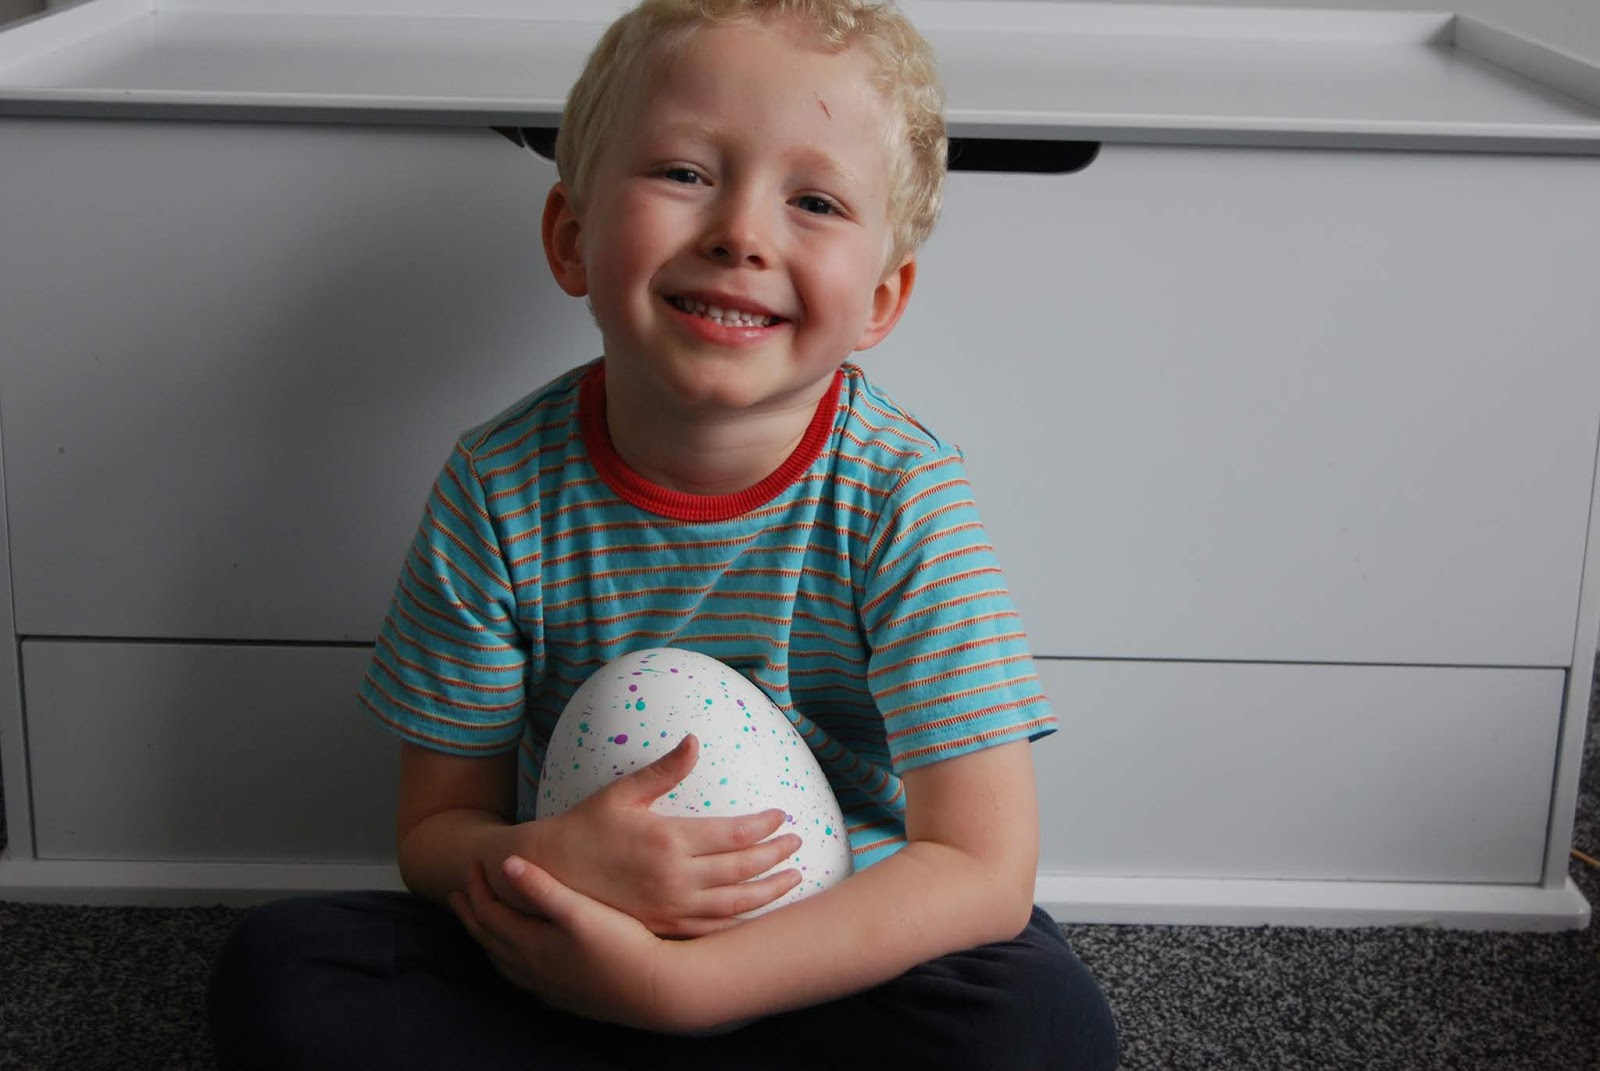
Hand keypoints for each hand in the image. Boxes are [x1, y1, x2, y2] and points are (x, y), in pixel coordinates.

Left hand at [452, 856, 682, 1030]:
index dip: (477, 888)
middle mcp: (532, 970)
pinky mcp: (565, 996)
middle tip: (460, 894)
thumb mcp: (579, 910)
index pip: (489, 914)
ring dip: (488, 939)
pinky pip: (523, 978)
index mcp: (531, 945)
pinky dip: (511, 962)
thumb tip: (506, 862)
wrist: (653, 988)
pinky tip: (522, 959)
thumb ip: (541, 887)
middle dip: (472, 914)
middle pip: (489, 939)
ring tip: (482, 924)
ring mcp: (547, 986)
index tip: (472, 864)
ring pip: (504, 962)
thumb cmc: (621, 943)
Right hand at [512, 734, 802, 936]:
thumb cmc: (584, 828)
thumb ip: (663, 770)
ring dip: (768, 891)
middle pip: (742, 868)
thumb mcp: (621, 793)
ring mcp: (670, 907)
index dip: (763, 825)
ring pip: (734, 903)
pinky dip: (740, 922)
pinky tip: (756, 914)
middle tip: (797, 844)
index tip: (783, 817)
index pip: (733, 833)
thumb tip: (693, 740)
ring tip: (792, 878)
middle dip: (775, 856)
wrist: (547, 874)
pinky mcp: (663, 927)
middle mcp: (675, 877)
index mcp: (669, 839)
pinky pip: (711, 929)